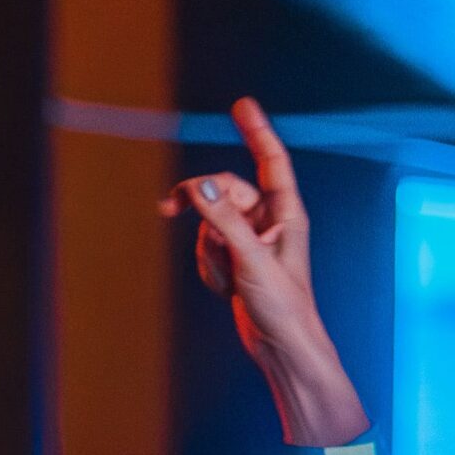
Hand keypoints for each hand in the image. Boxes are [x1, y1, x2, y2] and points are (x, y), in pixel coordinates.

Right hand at [160, 98, 363, 446]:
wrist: (282, 349)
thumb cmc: (284, 307)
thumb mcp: (252, 262)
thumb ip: (225, 222)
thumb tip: (201, 187)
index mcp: (286, 214)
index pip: (271, 161)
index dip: (256, 131)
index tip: (241, 104)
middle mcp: (269, 222)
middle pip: (224, 191)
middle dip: (200, 204)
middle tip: (168, 207)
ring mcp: (251, 242)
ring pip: (211, 224)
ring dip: (208, 251)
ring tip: (227, 280)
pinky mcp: (236, 261)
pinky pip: (208, 250)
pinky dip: (209, 269)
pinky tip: (226, 290)